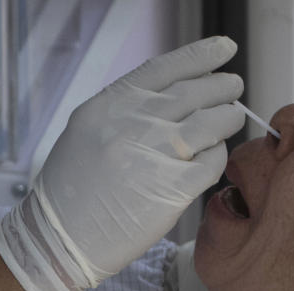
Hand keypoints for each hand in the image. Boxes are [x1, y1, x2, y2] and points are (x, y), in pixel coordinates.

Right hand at [0, 35, 245, 290]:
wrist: (60, 238)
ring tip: (233, 116)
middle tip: (234, 86)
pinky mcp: (172, 190)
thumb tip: (178, 94)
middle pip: (194, 93)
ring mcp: (155, 156)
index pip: (166, 68)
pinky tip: (215, 156)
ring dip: (228, 117)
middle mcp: (133, 124)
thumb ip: (129, 110)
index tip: (224, 49)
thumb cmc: (74, 189)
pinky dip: (218, 156)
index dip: (200, 55)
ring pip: (211, 123)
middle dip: (222, 86)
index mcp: (110, 105)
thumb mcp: (90, 132)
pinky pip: (211, 163)